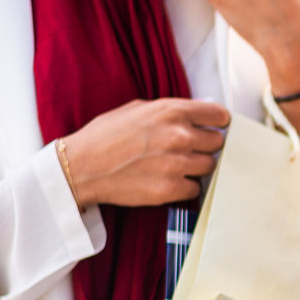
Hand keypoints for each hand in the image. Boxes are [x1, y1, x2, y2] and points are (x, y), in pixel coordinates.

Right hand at [60, 97, 228, 209]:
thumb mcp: (137, 110)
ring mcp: (177, 164)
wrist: (81, 167)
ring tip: (174, 166)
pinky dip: (186, 187)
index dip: (218, 123)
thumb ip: (170, 112)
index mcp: (172, 111)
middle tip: (188, 150)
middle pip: (217, 143)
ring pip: (209, 166)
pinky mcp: (171, 189)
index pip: (219, 115)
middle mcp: (179, 136)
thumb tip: (195, 116)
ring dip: (196, 168)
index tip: (215, 128)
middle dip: (205, 146)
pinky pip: (196, 189)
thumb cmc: (105, 136)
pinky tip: (168, 181)